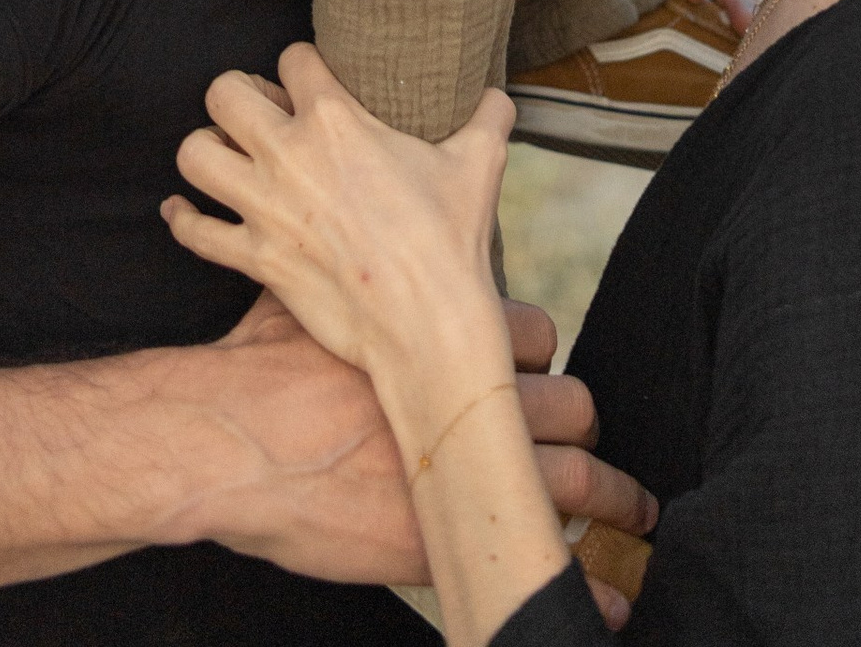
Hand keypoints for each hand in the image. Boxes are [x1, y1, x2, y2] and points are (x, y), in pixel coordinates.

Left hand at [168, 47, 513, 396]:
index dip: (301, 66)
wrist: (429, 325)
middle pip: (224, 92)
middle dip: (237, 96)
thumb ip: (487, 117)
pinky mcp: (255, 260)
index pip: (293, 57)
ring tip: (227, 157)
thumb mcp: (478, 164)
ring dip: (205, 151)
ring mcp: (266, 209)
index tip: (310, 83)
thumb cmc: (451, 242)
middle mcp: (290, 155)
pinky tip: (184, 211)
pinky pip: (194, 233)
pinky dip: (183, 220)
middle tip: (260, 115)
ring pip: (194, 154)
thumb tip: (501, 98)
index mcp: (337, 119)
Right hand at [191, 294, 651, 602]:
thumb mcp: (313, 300)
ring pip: (575, 481)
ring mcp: (466, 474)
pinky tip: (608, 604)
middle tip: (585, 445)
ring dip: (613, 498)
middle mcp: (473, 400)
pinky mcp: (445, 544)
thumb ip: (353, 291)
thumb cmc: (258, 366)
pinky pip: (537, 563)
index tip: (532, 378)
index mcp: (449, 336)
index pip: (538, 336)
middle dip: (581, 426)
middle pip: (571, 406)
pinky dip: (584, 589)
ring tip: (634, 514)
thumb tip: (342, 258)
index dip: (537, 360)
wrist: (226, 441)